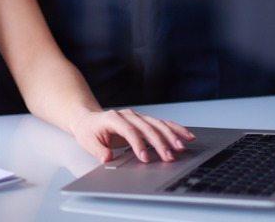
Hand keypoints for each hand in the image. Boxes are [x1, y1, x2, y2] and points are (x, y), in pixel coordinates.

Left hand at [71, 108, 195, 163]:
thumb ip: (98, 151)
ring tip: (181, 147)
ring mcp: (137, 117)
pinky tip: (186, 135)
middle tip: (169, 157)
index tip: (145, 158)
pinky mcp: (144, 121)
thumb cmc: (89, 131)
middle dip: (159, 142)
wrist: (89, 119)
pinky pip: (162, 124)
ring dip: (171, 135)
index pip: (129, 130)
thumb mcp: (88, 142)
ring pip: (157, 124)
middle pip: (147, 127)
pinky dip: (175, 129)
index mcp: (113, 118)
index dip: (138, 144)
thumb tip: (107, 158)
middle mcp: (128, 115)